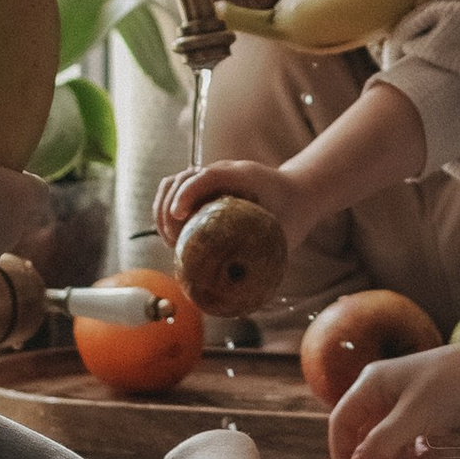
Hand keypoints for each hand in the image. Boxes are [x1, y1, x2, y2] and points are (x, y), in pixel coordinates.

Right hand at [156, 157, 303, 248]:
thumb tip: (243, 283)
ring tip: (169, 239)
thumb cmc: (291, 213)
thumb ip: (268, 247)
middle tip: (174, 238)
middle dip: (168, 208)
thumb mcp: (286, 227)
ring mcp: (208, 183)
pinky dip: (164, 214)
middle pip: (181, 181)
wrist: (297, 196)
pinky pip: (175, 197)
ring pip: (172, 186)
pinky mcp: (202, 194)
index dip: (187, 194)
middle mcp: (220, 175)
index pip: (207, 177)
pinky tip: (169, 239)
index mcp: (241, 175)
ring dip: (162, 210)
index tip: (179, 216)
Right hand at [331, 339, 459, 458]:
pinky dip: (411, 455)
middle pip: (365, 432)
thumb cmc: (450, 386)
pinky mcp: (428, 409)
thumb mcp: (412, 417)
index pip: (342, 421)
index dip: (342, 452)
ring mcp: (407, 400)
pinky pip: (409, 438)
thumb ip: (382, 443)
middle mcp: (385, 389)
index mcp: (371, 382)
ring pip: (389, 438)